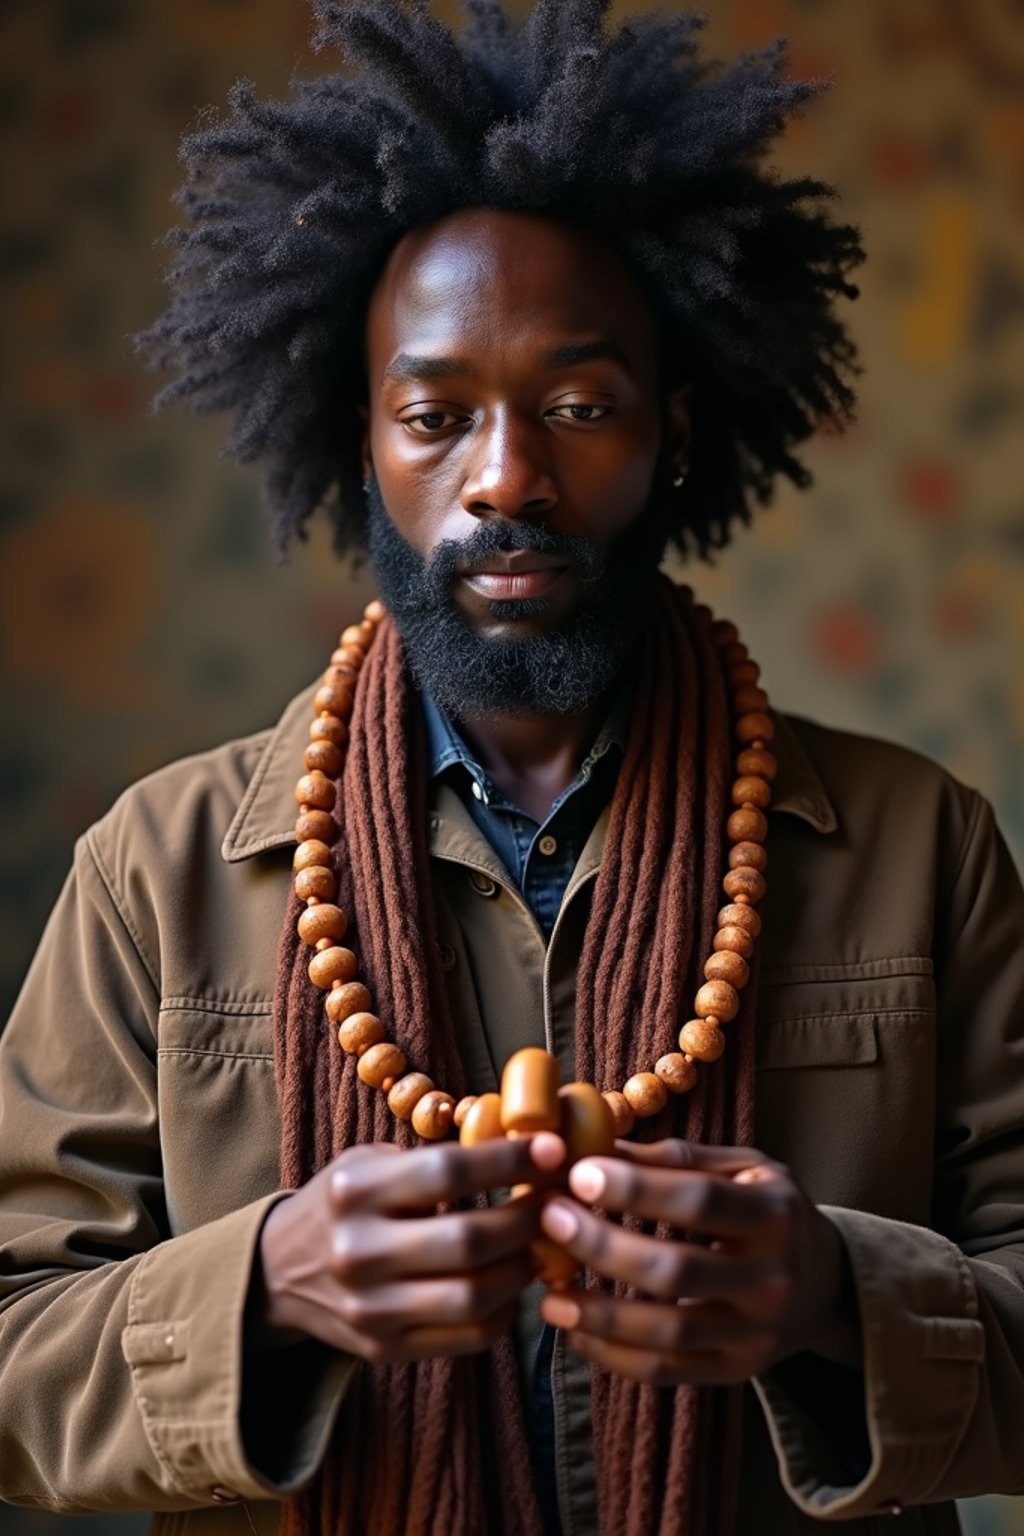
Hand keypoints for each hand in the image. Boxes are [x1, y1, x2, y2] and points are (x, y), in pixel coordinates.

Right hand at [258, 1133, 564, 1362]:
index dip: (509, 1160)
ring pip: (472, 1298)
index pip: (447, 1171)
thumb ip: (435, 1160)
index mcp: (355, 1189)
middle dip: (528, 1220)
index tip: (553, 1150)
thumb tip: (524, 1153)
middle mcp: (359, 1251)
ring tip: (540, 1246)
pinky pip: (465, 1338)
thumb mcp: (372, 1162)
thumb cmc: (346, 1201)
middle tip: (559, 1203)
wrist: (281, 1269)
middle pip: (467, 1241)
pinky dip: (504, 1312)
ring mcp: (370, 1308)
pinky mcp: (384, 1348)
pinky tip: (513, 1285)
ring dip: (522, 1270)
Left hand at [537, 1139, 860, 1386]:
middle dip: (604, 1247)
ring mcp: (756, 1333)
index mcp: (774, 1213)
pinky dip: (613, 1356)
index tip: (578, 1174)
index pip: (699, 1202)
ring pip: (668, 1331)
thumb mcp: (742, 1168)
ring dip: (599, 1315)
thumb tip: (595, 1147)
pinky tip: (574, 1332)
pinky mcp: (736, 1371)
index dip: (636, 1189)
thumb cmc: (769, 1209)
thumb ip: (676, 1158)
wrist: (827, 1284)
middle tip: (549, 1221)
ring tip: (548, 1294)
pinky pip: (667, 1371)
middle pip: (676, 1271)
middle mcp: (772, 1278)